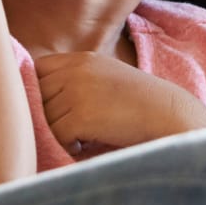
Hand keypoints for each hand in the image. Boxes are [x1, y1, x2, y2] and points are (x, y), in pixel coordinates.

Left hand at [35, 52, 205, 152]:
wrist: (170, 115)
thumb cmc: (140, 104)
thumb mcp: (106, 77)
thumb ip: (75, 80)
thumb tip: (35, 101)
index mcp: (81, 59)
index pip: (36, 69)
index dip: (37, 90)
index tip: (51, 107)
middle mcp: (76, 70)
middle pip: (35, 94)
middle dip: (45, 114)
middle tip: (68, 128)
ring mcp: (77, 92)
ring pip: (44, 118)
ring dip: (58, 133)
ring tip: (82, 138)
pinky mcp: (81, 116)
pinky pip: (56, 135)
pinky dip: (67, 145)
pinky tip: (86, 145)